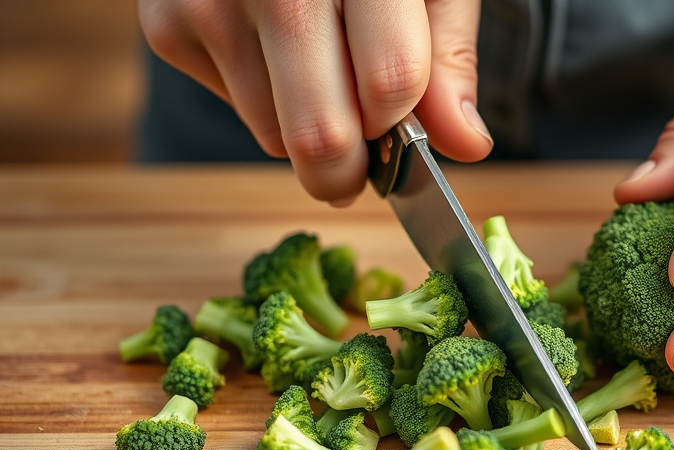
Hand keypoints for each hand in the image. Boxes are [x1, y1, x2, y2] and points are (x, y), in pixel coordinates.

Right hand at [139, 0, 491, 203]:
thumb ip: (447, 60)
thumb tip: (467, 145)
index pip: (390, 83)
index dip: (407, 127)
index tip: (406, 130)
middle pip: (320, 134)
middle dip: (352, 170)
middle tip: (365, 162)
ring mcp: (211, 2)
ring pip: (277, 137)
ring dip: (311, 129)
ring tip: (319, 68)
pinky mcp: (166, 27)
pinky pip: (240, 112)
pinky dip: (268, 103)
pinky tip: (275, 49)